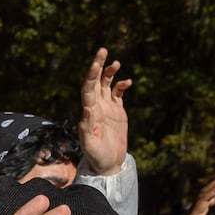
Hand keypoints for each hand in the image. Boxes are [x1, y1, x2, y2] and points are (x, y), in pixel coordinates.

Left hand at [79, 48, 131, 175]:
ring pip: (106, 85)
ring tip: (116, 63)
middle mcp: (96, 107)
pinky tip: (127, 82)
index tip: (96, 62)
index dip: (91, 75)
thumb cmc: (96, 157)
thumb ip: (87, 128)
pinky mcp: (117, 112)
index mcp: (88, 112)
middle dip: (98, 66)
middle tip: (102, 49)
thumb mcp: (90, 145)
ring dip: (109, 73)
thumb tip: (87, 109)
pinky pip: (118, 94)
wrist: (107, 164)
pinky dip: (121, 86)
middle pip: (95, 82)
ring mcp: (106, 108)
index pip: (88, 88)